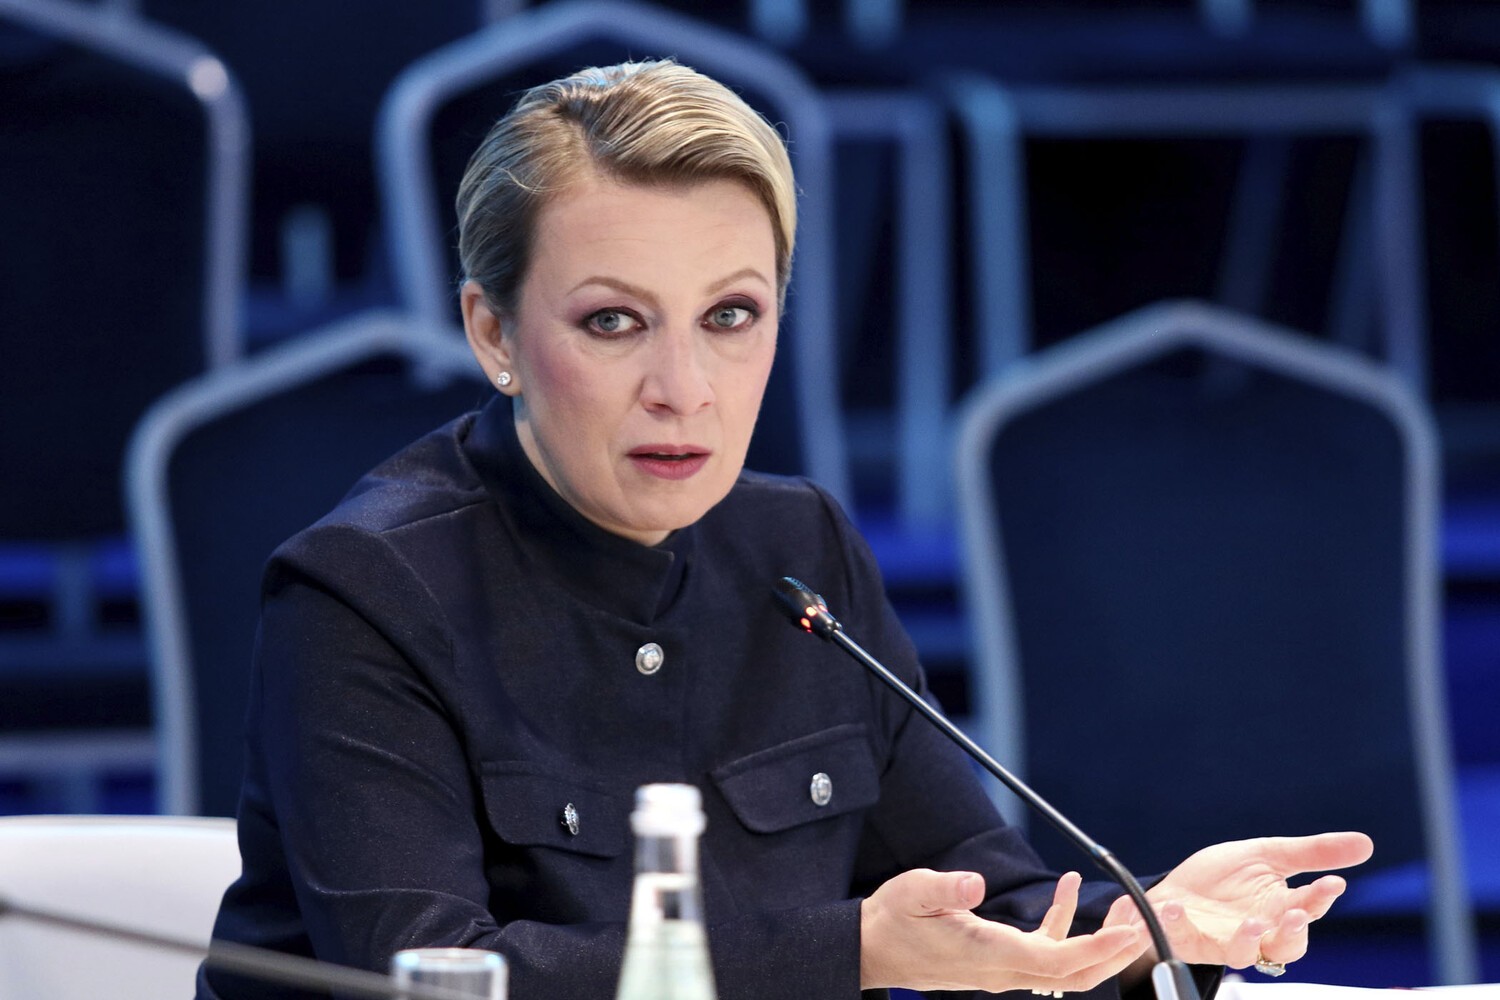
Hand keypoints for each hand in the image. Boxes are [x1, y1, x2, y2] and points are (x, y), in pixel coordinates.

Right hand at [860, 869, 1144, 992]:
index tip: (1128, 931)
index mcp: (990, 955)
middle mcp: (1005, 970)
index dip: (1097, 948)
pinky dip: (1064, 921)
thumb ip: (944, 888)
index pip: (1058, 961)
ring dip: (1099, 939)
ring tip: (1123, 905)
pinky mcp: (1001, 958)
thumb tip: (972, 883)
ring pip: (1067, 965)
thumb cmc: (894, 920)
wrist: (876, 948)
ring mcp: (1005, 968)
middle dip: (1117, 949)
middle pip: (1076, 973)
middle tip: (1146, 918)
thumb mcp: (912, 892)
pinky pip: (1046, 947)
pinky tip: (1067, 889)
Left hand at [1104, 831, 1373, 974]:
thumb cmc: (1226, 878)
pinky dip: (1177, 921)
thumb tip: (1365, 843)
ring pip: (1241, 953)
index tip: (1332, 883)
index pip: (1307, 909)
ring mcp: (1221, 938)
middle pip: (1285, 946)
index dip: (1320, 899)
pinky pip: (1181, 935)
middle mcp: (1256, 931)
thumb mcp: (1268, 856)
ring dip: (1246, 940)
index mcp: (1278, 909)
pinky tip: (1175, 905)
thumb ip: (1312, 853)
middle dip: (1292, 934)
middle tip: (1295, 915)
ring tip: (1250, 923)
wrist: (1179, 890)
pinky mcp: (1187, 938)